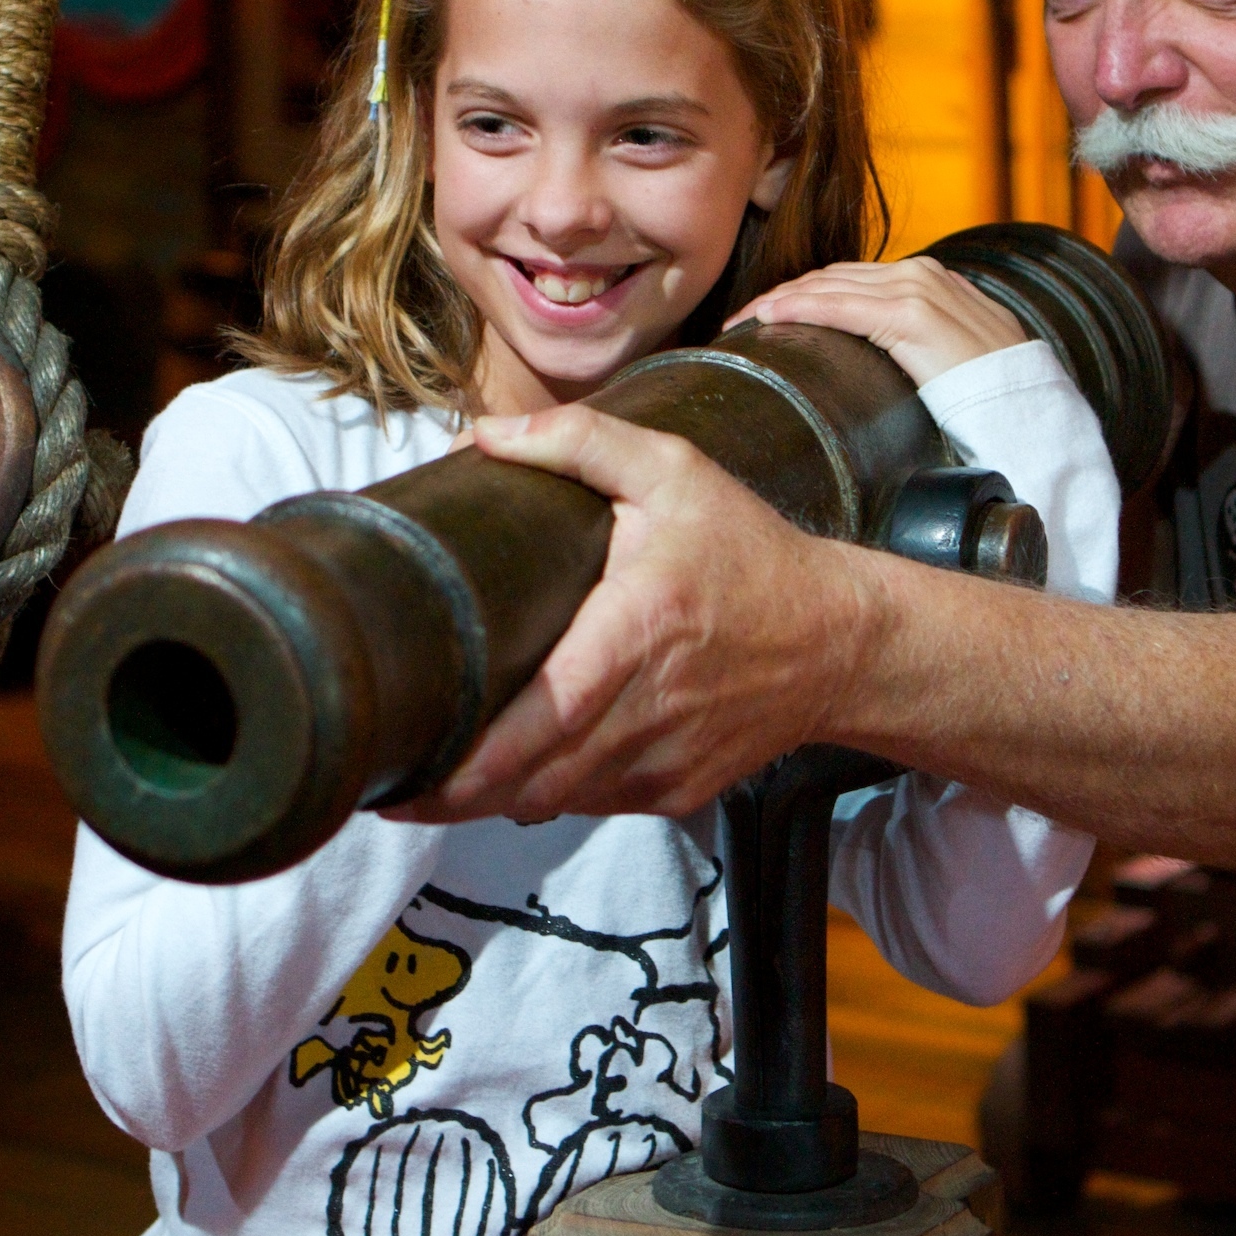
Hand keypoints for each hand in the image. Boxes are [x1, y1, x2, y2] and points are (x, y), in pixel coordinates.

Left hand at [387, 405, 874, 822]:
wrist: (840, 639)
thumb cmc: (750, 552)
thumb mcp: (675, 472)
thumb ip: (580, 441)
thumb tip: (484, 431)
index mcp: (639, 629)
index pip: (538, 722)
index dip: (463, 768)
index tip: (399, 776)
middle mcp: (652, 707)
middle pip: (531, 782)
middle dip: (455, 796)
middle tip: (394, 784)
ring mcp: (667, 759)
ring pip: (557, 803)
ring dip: (498, 800)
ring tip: (444, 780)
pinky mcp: (679, 790)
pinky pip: (596, 804)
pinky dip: (553, 794)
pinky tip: (524, 771)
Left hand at [729, 258, 1027, 385]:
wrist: (1027, 409)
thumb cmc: (987, 396)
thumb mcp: (945, 358)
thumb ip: (911, 343)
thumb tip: (870, 359)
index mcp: (929, 280)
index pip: (850, 278)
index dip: (802, 294)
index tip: (763, 317)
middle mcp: (921, 274)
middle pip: (832, 275)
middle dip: (781, 295)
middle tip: (738, 319)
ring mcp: (918, 290)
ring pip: (828, 286)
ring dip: (778, 301)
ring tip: (742, 322)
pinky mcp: (911, 316)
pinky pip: (839, 305)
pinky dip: (799, 308)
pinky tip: (768, 319)